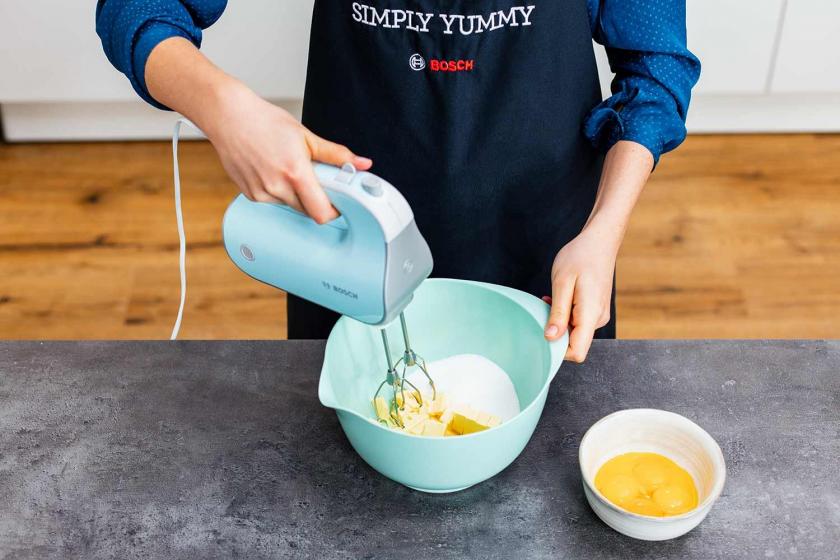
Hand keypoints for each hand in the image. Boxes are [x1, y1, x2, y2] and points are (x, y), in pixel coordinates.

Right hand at [205, 83, 371, 222]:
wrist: (228, 116)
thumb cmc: (264, 121)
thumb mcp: (306, 136)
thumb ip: (336, 155)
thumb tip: (362, 163)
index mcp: (295, 173)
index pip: (321, 213)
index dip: (334, 211)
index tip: (338, 202)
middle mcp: (277, 188)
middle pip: (307, 211)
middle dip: (315, 199)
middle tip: (313, 178)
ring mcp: (261, 193)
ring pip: (290, 206)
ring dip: (296, 195)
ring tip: (288, 169)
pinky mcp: (250, 195)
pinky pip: (273, 202)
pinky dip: (279, 192)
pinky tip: (272, 170)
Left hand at [543, 225, 617, 362]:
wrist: (600, 241)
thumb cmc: (581, 257)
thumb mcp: (562, 283)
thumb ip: (557, 312)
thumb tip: (550, 338)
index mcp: (590, 314)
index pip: (578, 352)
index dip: (558, 351)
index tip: (543, 335)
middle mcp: (598, 319)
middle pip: (574, 343)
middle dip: (555, 332)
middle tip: (544, 308)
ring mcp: (598, 314)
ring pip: (574, 331)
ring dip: (558, 320)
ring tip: (551, 298)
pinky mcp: (595, 309)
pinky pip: (577, 321)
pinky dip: (564, 314)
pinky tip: (557, 299)